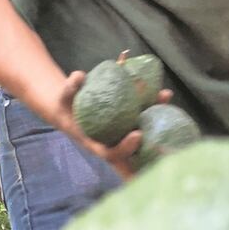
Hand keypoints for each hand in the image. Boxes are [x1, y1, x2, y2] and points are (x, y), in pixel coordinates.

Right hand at [55, 71, 171, 178]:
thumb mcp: (63, 99)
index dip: (126, 148)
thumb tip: (79, 76)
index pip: (112, 153)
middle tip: (161, 113)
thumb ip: (70, 89)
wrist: (69, 109)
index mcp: (96, 143)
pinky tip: (163, 92)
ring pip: (144, 129)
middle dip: (152, 134)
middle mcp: (112, 141)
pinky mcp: (127, 121)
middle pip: (135, 146)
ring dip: (158, 114)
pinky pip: (143, 116)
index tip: (137, 134)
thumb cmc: (65, 107)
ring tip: (165, 95)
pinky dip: (153, 105)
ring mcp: (122, 132)